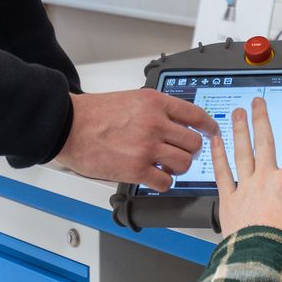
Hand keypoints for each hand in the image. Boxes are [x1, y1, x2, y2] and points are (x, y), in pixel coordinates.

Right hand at [53, 88, 217, 190]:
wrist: (69, 126)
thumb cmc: (94, 113)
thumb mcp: (131, 99)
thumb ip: (154, 109)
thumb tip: (175, 121)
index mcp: (155, 102)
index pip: (195, 114)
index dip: (208, 126)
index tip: (212, 132)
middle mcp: (155, 123)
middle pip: (193, 142)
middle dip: (190, 150)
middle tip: (181, 152)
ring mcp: (147, 147)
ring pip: (184, 163)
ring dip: (177, 167)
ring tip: (165, 165)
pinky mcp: (137, 169)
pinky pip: (165, 182)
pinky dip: (163, 182)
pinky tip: (154, 177)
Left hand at [212, 97, 281, 252]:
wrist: (263, 262)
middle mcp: (265, 178)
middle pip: (263, 141)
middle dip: (260, 119)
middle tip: (256, 102)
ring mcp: (245, 187)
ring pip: (241, 151)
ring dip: (239, 130)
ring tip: (236, 113)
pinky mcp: (229, 200)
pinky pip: (221, 172)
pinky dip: (217, 155)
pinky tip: (215, 142)